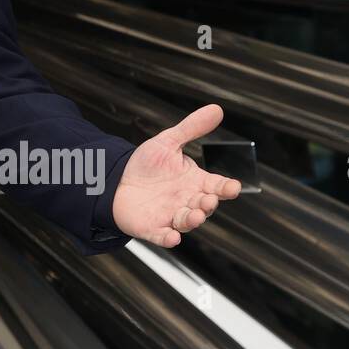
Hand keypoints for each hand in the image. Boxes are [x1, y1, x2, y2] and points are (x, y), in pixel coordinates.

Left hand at [111, 104, 241, 247]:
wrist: (115, 179)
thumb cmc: (146, 165)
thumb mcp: (168, 142)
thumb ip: (192, 128)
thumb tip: (217, 109)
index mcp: (195, 182)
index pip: (217, 186)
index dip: (226, 188)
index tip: (233, 187)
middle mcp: (187, 201)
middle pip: (204, 206)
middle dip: (208, 204)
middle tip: (208, 199)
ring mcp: (171, 216)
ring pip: (187, 222)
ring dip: (193, 220)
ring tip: (196, 215)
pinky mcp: (152, 228)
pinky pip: (162, 236)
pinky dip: (168, 238)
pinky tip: (172, 238)